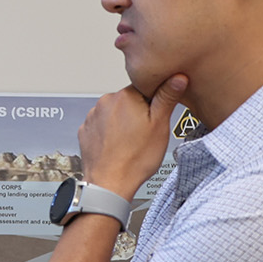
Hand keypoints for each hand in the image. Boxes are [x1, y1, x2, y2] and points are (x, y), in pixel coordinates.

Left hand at [77, 74, 187, 196]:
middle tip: (144, 133)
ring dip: (122, 123)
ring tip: (129, 142)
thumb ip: (167, 97)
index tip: (155, 117)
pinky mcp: (84, 130)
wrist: (109, 184)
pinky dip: (109, 133)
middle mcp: (105, 102)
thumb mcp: (159, 125)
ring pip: (114, 113)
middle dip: (137, 113)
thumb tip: (177, 77)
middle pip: (128, 100)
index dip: (153, 104)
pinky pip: (101, 126)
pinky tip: (117, 146)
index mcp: (125, 96)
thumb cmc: (134, 159)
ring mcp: (92, 116)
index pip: (144, 88)